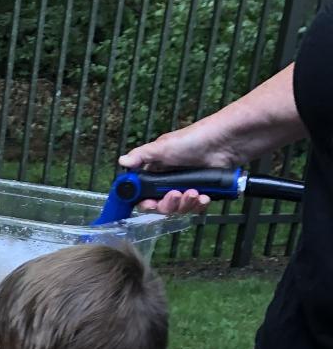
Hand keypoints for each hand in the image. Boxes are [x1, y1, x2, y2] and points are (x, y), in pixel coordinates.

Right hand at [119, 123, 240, 213]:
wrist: (226, 141)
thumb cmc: (195, 139)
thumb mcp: (163, 146)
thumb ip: (141, 156)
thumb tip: (122, 161)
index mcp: (157, 171)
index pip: (144, 194)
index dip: (145, 202)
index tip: (148, 203)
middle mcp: (170, 181)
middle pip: (161, 206)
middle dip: (168, 204)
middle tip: (175, 195)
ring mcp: (186, 187)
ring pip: (178, 209)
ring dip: (185, 204)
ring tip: (194, 192)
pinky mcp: (202, 192)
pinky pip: (195, 208)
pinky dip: (199, 204)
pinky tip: (204, 196)